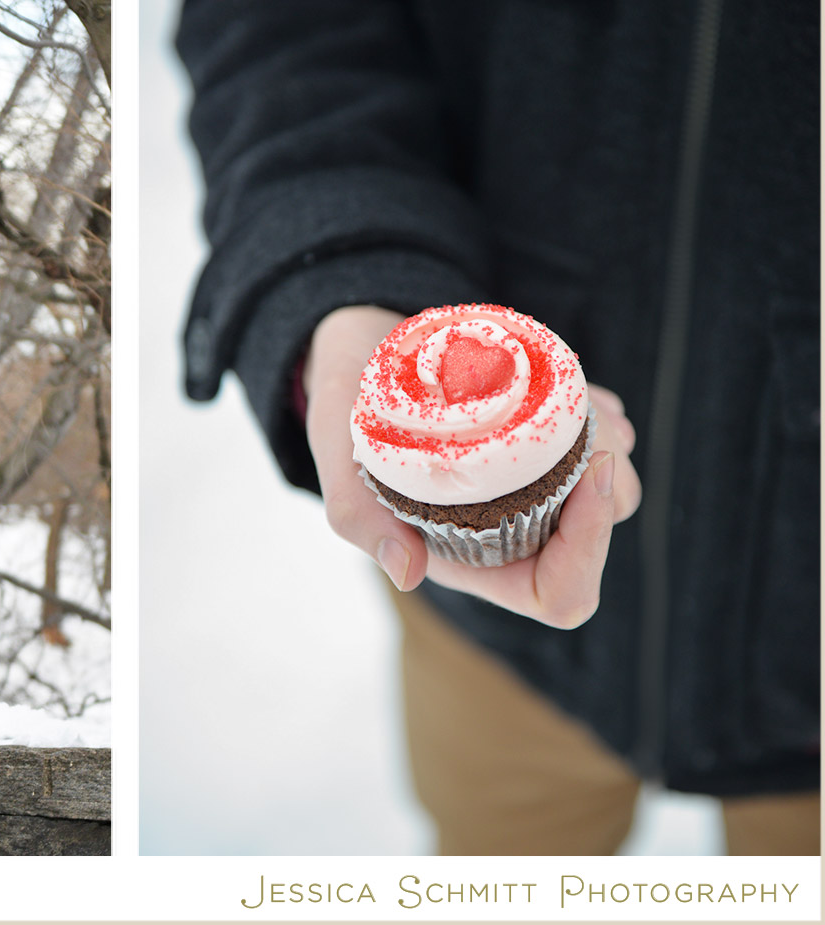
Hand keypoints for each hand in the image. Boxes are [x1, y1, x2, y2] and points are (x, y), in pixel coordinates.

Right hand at [305, 306, 641, 628]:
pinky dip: (600, 413)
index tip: (588, 474)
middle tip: (579, 416)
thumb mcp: (338, 467)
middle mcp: (513, 530)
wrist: (353, 358)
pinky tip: (562, 383)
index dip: (588, 551)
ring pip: (613, 486)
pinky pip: (607, 439)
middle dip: (606, 480)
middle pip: (599, 534)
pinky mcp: (548, 446)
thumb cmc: (343, 419)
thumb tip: (408, 573)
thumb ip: (361, 520)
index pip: (558, 593)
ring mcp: (536, 489)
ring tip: (572, 395)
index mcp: (472, 558)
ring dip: (609, 439)